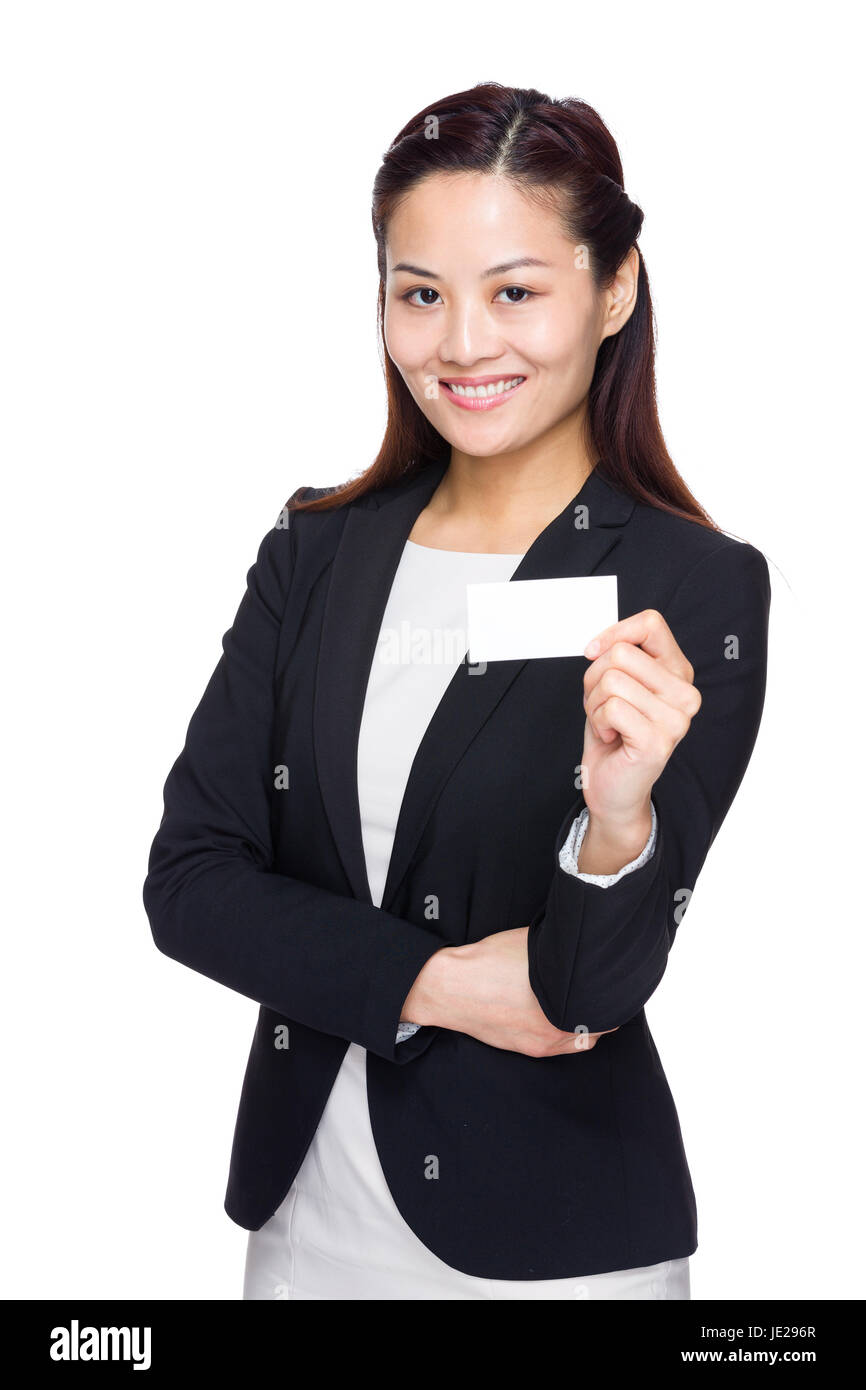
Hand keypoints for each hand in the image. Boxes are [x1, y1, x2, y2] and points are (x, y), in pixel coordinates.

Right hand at [402, 927, 618, 1057]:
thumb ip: (559, 953)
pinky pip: (557, 1047)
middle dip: (604, 1013)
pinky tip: (567, 1022)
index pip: (602, 1008)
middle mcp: (553, 1030)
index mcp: (559, 1004)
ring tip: (592, 1010)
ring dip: (588, 1027)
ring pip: (579, 1042)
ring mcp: (538, 1043)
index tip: (618, 987)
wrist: (449, 987)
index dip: (612, 997)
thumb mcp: (530, 945)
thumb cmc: (487, 962)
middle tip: (610, 997)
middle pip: (596, 1028)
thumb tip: (577, 947)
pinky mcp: (524, 1048)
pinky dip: (568, 1036)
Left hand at [581, 608, 701, 827]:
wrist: (614, 788)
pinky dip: (598, 722)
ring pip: (612, 680)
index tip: (594, 651)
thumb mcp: (617, 685)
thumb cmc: (613, 734)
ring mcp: (676, 718)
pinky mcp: (658, 740)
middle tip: (602, 703)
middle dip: (594, 677)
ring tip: (608, 722)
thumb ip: (620, 657)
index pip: (651, 624)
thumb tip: (601, 642)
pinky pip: (611, 708)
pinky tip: (611, 737)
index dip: (614, 632)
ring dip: (594, 703)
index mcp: (678, 672)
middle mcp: (685, 693)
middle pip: (621, 653)